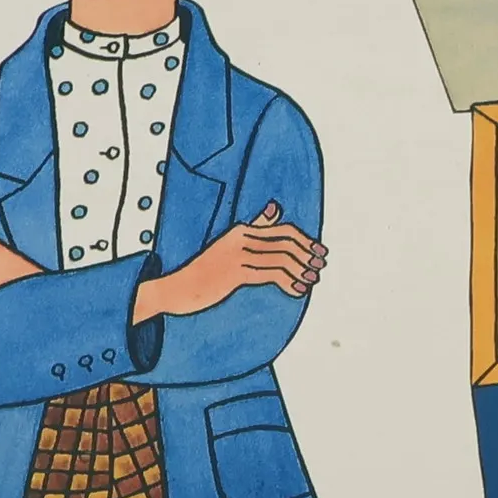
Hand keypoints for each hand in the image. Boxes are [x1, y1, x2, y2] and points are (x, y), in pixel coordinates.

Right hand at [133, 201, 326, 320]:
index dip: (305, 240)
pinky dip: (289, 283)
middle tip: (320, 266)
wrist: (177, 288)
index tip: (319, 251)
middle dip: (307, 255)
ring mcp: (237, 256)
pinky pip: (270, 275)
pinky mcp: (235, 273)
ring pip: (281, 259)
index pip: (283, 230)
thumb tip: (275, 207)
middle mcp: (241, 239)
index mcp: (242, 231)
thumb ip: (255, 226)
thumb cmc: (206, 269)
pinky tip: (297, 290)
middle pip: (285, 243)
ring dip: (301, 271)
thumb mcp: (230, 243)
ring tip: (311, 281)